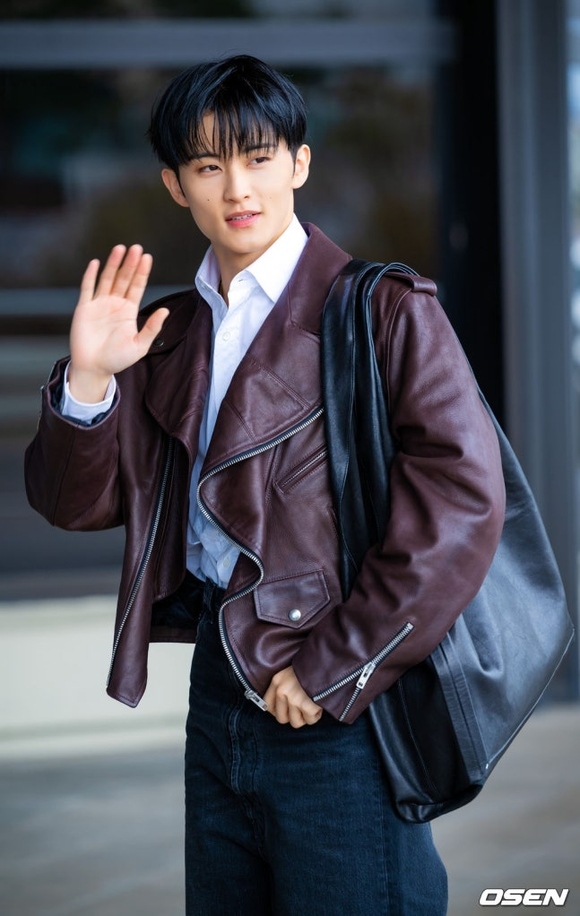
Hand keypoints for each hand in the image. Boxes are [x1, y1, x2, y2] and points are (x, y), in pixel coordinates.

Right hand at [68, 244, 168, 402]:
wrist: (94, 368)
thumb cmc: (117, 359)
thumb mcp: (139, 345)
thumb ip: (152, 328)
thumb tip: (165, 311)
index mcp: (128, 311)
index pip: (137, 286)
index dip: (142, 272)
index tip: (147, 257)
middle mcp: (115, 304)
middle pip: (123, 279)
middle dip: (130, 264)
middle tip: (137, 248)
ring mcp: (99, 304)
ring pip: (107, 279)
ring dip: (113, 264)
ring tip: (120, 249)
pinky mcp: (84, 308)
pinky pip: (87, 289)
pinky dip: (91, 276)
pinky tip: (96, 263)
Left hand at [263, 666, 322, 727]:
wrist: (328, 663)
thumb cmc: (311, 668)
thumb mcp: (291, 673)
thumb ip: (284, 687)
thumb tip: (282, 708)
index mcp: (277, 681)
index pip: (268, 705)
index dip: (278, 711)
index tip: (287, 710)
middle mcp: (282, 691)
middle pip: (281, 718)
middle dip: (293, 716)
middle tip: (302, 708)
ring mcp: (294, 699)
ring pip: (296, 722)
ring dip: (305, 716)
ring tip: (311, 704)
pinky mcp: (306, 706)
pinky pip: (310, 721)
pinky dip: (316, 715)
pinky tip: (319, 704)